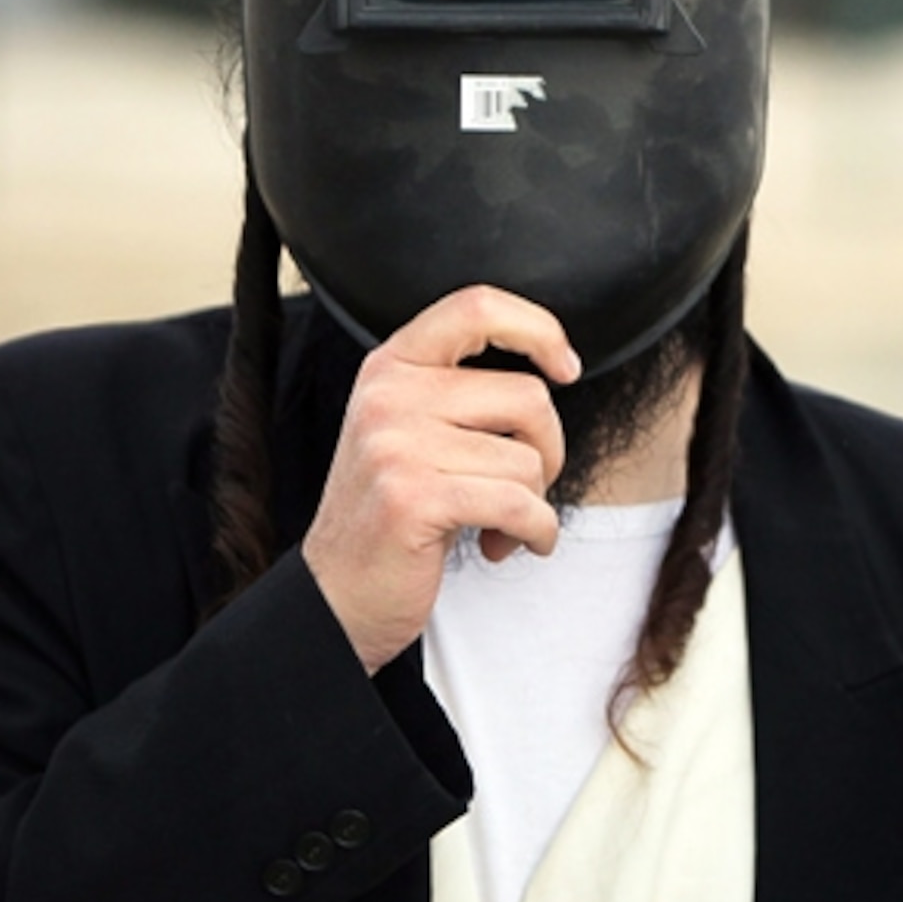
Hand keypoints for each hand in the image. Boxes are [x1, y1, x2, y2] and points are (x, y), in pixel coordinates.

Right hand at [301, 286, 580, 673]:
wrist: (336, 595)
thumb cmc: (392, 513)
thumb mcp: (410, 431)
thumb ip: (461, 393)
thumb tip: (555, 369)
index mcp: (392, 366)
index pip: (477, 307)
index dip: (538, 329)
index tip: (566, 367)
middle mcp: (389, 395)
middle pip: (528, 398)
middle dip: (547, 452)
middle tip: (521, 489)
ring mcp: (395, 444)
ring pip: (528, 460)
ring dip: (534, 504)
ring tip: (498, 525)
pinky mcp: (412, 497)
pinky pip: (519, 505)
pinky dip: (534, 532)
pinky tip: (507, 545)